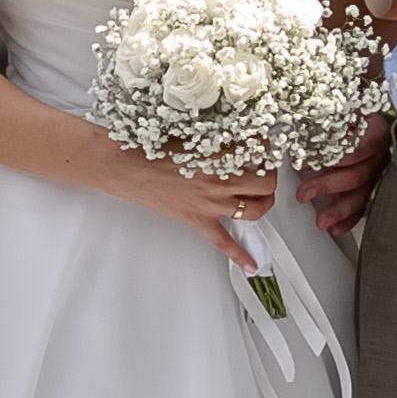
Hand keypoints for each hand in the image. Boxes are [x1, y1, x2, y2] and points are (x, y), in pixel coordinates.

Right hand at [102, 142, 275, 272]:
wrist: (126, 168)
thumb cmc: (149, 148)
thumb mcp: (188, 134)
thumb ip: (214, 137)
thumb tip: (232, 137)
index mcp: (217, 156)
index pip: (256, 153)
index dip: (264, 149)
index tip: (263, 146)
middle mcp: (218, 182)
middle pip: (264, 185)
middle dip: (270, 177)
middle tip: (266, 170)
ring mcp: (210, 204)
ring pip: (254, 211)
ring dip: (264, 204)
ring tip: (263, 197)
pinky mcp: (198, 220)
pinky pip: (224, 242)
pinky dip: (240, 255)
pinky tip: (252, 263)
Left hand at [299, 111, 389, 240]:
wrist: (364, 123)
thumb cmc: (350, 116)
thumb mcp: (342, 110)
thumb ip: (330, 116)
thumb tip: (306, 118)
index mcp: (377, 132)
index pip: (360, 148)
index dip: (335, 157)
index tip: (310, 161)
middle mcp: (380, 155)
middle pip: (357, 175)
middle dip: (328, 185)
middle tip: (303, 192)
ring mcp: (377, 174)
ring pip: (361, 195)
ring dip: (339, 210)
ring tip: (320, 220)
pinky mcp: (372, 189)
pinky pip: (363, 208)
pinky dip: (349, 220)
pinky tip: (336, 228)